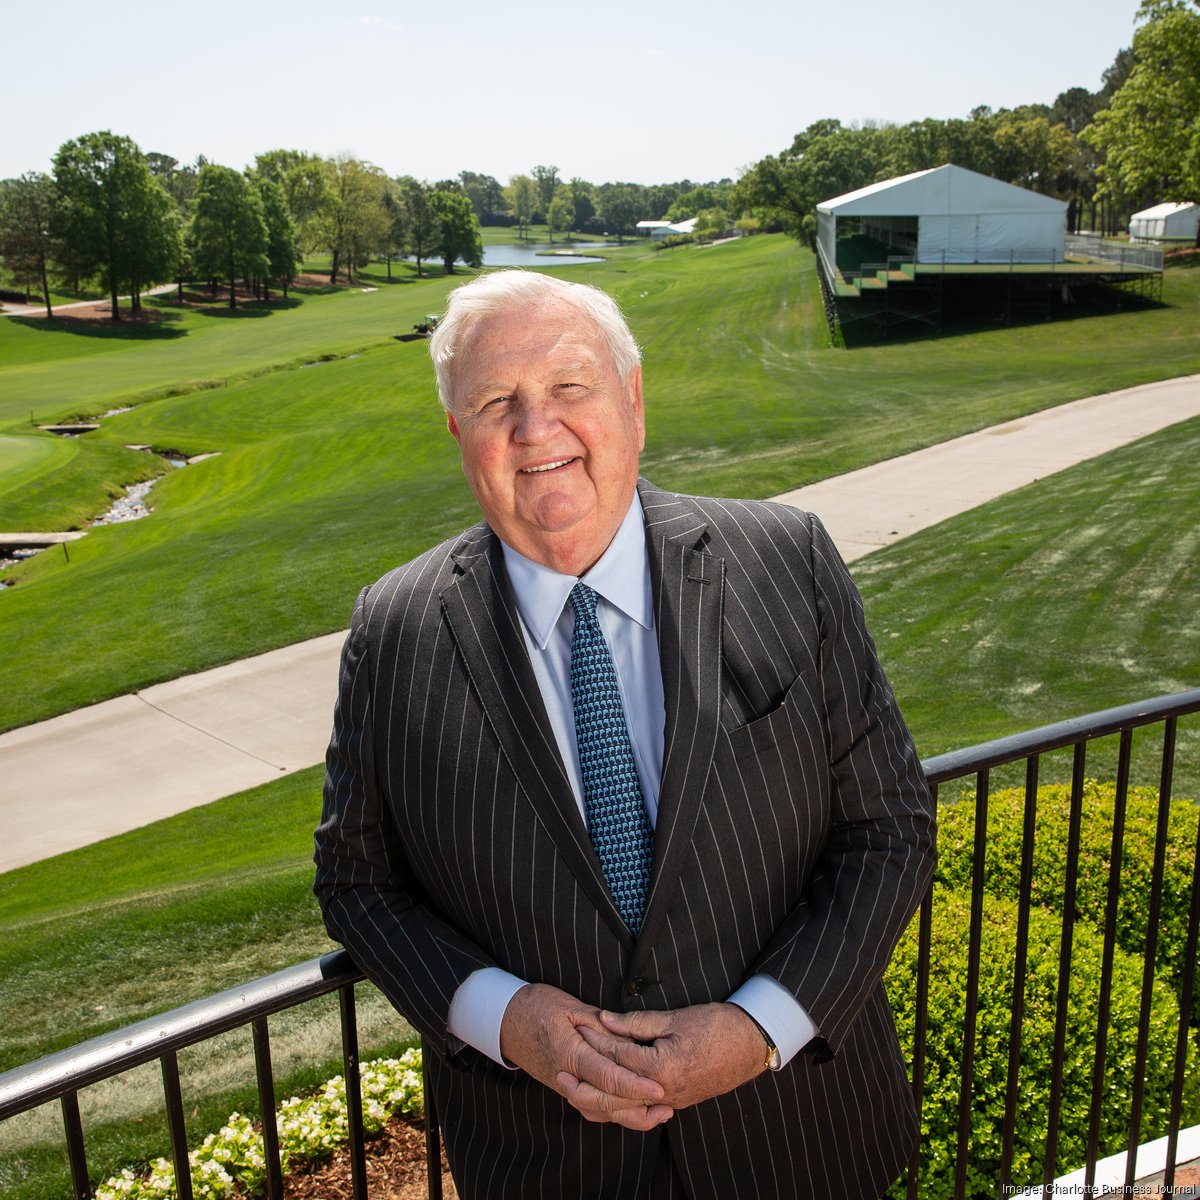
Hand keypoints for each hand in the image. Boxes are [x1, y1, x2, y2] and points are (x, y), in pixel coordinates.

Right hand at [499, 983, 673, 1130]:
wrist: (505, 1020)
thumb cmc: (537, 1006)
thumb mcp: (569, 1006)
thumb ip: (599, 1023)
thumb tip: (627, 1036)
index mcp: (570, 1053)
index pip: (607, 1076)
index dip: (635, 1085)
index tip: (658, 1088)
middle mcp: (566, 1076)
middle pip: (605, 1102)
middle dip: (638, 1107)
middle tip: (667, 1104)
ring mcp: (563, 1085)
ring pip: (597, 1111)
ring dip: (628, 1116)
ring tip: (657, 1112)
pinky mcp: (563, 1087)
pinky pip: (589, 1108)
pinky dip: (611, 1113)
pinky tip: (631, 1109)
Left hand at [571, 1003, 766, 1109]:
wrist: (750, 1045)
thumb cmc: (716, 1026)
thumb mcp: (675, 1018)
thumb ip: (637, 1023)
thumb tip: (605, 1019)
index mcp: (660, 1068)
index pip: (616, 1055)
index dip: (594, 1038)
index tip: (576, 1026)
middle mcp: (662, 1091)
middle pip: (613, 1089)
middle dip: (586, 1077)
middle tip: (562, 1065)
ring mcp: (670, 1101)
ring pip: (624, 1106)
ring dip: (598, 1096)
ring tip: (576, 1084)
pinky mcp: (676, 1103)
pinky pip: (640, 1109)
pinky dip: (621, 1104)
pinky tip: (608, 1097)